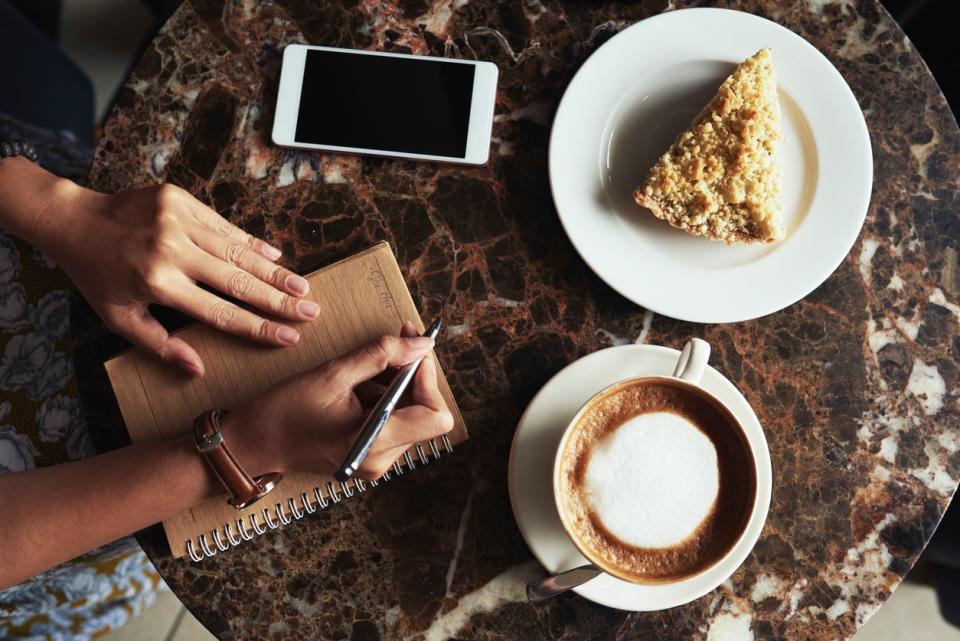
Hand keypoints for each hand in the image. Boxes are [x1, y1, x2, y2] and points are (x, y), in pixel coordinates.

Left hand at [40, 182, 315, 374]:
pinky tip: (275, 256)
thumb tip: (198, 368)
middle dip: (278, 299)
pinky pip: (224, 225)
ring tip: (302, 287)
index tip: (288, 337)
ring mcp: (176, 221)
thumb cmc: (97, 276)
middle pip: (237, 281)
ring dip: (273, 272)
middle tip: (310, 311)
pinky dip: (250, 241)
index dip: (258, 327)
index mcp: (157, 284)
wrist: (74, 220)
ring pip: (237, 251)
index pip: (220, 312)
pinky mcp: (180, 200)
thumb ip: (159, 345)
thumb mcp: (119, 318)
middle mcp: (170, 251)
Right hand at [227, 323, 454, 479]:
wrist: (253, 443)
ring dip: (396, 385)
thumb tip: (420, 343)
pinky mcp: (369, 454)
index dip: (429, 379)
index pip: (435, 416)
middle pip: (425, 413)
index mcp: (374, 443)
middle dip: (412, 376)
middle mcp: (381, 459)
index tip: (414, 351)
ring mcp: (376, 460)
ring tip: (362, 371)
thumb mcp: (333, 373)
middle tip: (393, 344)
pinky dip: (384, 397)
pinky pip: (393, 420)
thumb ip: (381, 355)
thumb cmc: (284, 411)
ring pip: (410, 414)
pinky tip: (357, 387)